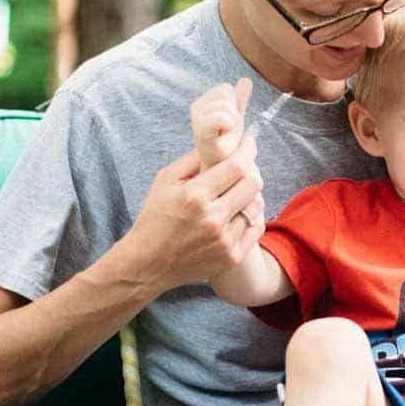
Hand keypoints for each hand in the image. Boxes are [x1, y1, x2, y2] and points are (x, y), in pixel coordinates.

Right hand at [121, 134, 266, 292]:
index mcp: (195, 196)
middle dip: (252, 170)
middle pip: (253, 184)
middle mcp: (212, 218)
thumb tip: (220, 144)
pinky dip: (252, 216)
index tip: (249, 142)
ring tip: (240, 190)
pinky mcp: (231, 256)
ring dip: (252, 194)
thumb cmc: (155, 218)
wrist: (148, 263)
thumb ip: (193, 160)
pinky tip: (241, 211)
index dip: (247, 150)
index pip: (236, 166)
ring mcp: (224, 240)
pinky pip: (256, 228)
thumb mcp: (165, 181)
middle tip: (245, 167)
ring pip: (256, 206)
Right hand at [190, 76, 251, 168]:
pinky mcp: (202, 136)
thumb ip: (239, 100)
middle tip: (228, 131)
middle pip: (225, 93)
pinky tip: (226, 137)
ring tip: (226, 137)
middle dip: (233, 111)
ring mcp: (197, 122)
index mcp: (202, 106)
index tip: (230, 121)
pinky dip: (229, 124)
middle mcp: (196, 111)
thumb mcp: (235, 119)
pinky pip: (222, 117)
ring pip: (226, 104)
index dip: (234, 103)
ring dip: (233, 121)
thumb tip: (246, 80)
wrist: (223, 170)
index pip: (225, 89)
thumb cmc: (228, 145)